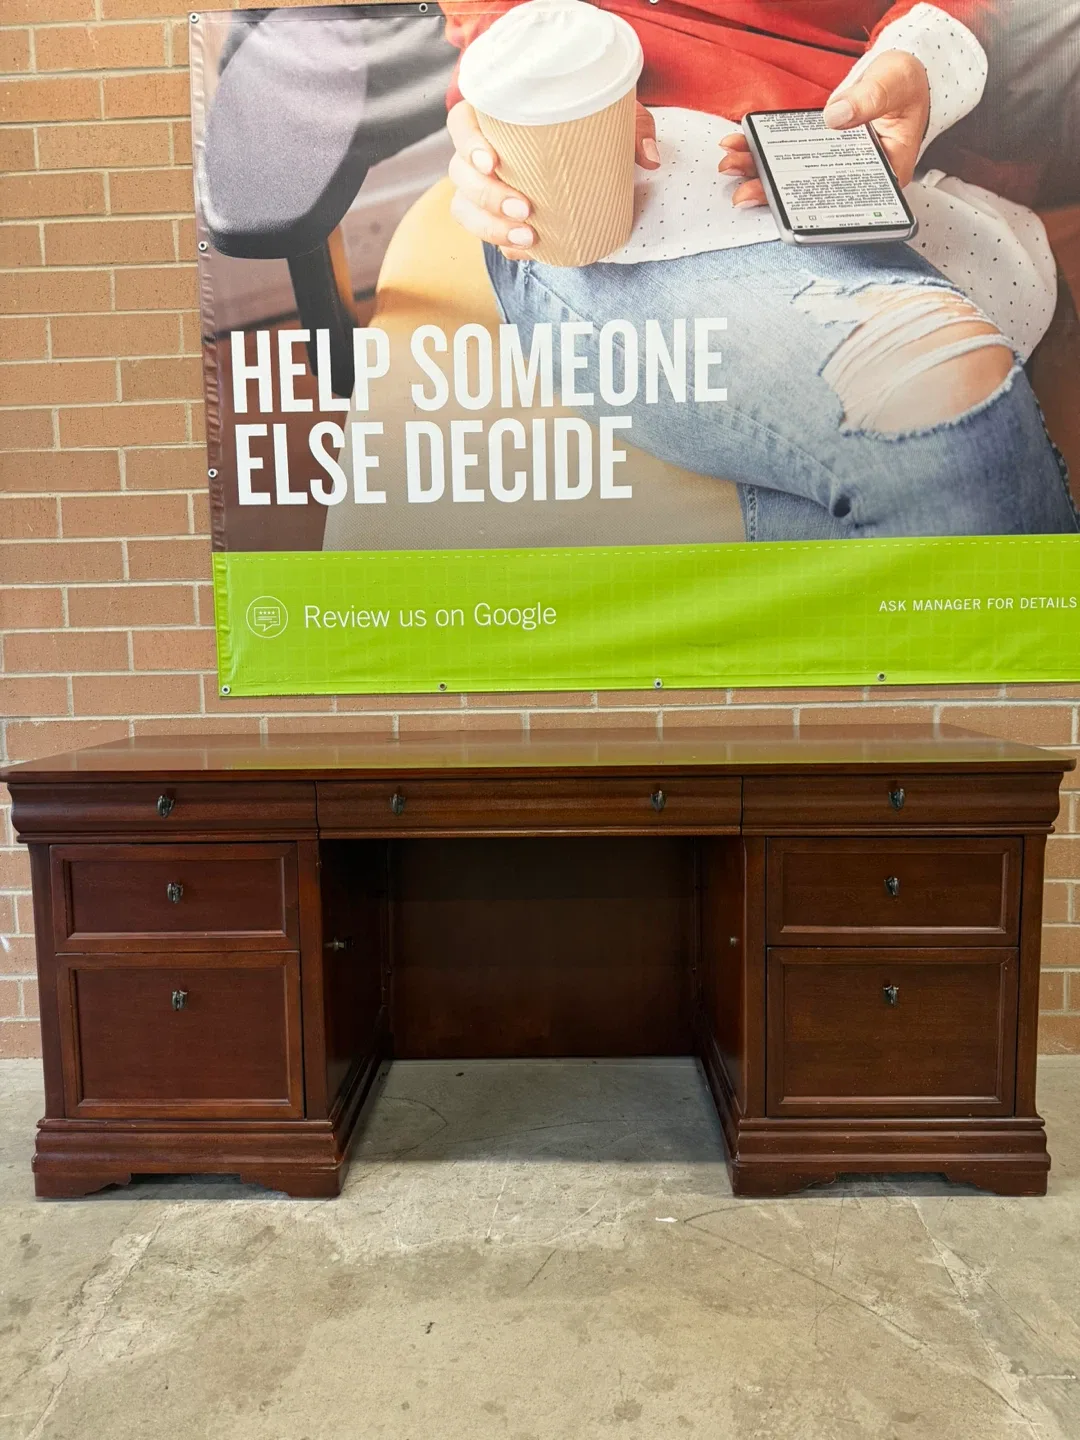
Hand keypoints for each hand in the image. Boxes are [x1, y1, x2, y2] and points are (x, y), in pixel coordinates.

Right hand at [447, 99, 660, 258]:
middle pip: (460, 174)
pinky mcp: (497, 215)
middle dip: (487, 196)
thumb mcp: (617, 119)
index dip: (468, 142)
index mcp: (497, 118)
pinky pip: (486, 233)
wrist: (591, 150)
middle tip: (525, 209)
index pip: (461, 124)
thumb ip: (633, 128)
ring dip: (490, 226)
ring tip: (527, 237)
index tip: (492, 161)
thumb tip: (649, 158)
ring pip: (464, 208)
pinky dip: (502, 244)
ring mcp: (485, 187)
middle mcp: (482, 153)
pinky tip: (525, 250)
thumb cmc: (593, 125)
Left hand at [718, 50, 930, 207]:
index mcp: (883, 177)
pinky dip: (762, 151)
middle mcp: (855, 180)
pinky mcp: (818, 154)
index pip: (845, 203)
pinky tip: (740, 145)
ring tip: (731, 166)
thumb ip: (870, 98)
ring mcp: (833, 168)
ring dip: (758, 174)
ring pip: (792, 179)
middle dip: (773, 195)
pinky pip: (787, 157)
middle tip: (742, 194)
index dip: (812, 209)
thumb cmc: (905, 84)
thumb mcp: (894, 84)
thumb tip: (835, 117)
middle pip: (810, 196)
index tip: (784, 206)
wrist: (899, 76)